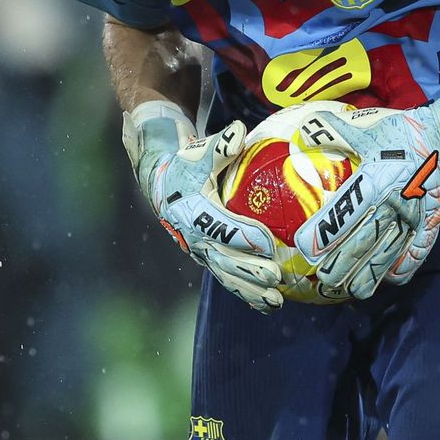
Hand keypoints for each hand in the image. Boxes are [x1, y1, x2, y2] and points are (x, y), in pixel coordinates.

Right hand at [122, 101, 285, 311]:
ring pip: (227, 275)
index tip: (268, 241)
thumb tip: (239, 132)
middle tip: (275, 276)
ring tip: (276, 301)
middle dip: (250, 269)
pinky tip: (267, 306)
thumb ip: (220, 146)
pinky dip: (246, 294)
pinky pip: (228, 279)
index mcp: (193, 211)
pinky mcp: (209, 259)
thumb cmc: (188, 166)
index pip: (220, 226)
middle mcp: (195, 236)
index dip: (243, 235)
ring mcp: (202, 252)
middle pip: (224, 258)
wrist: (164, 187)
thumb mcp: (200, 154)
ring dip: (250, 290)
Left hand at [291, 42, 439, 299]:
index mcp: (377, 178)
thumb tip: (301, 135)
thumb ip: (333, 132)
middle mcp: (395, 201)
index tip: (306, 248)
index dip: (326, 231)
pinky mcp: (433, 221)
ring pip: (390, 252)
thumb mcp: (367, 126)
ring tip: (353, 292)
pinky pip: (419, 251)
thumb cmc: (404, 130)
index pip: (346, 210)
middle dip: (343, 263)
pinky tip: (391, 280)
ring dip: (371, 274)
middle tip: (325, 280)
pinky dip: (405, 267)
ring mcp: (417, 215)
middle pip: (365, 240)